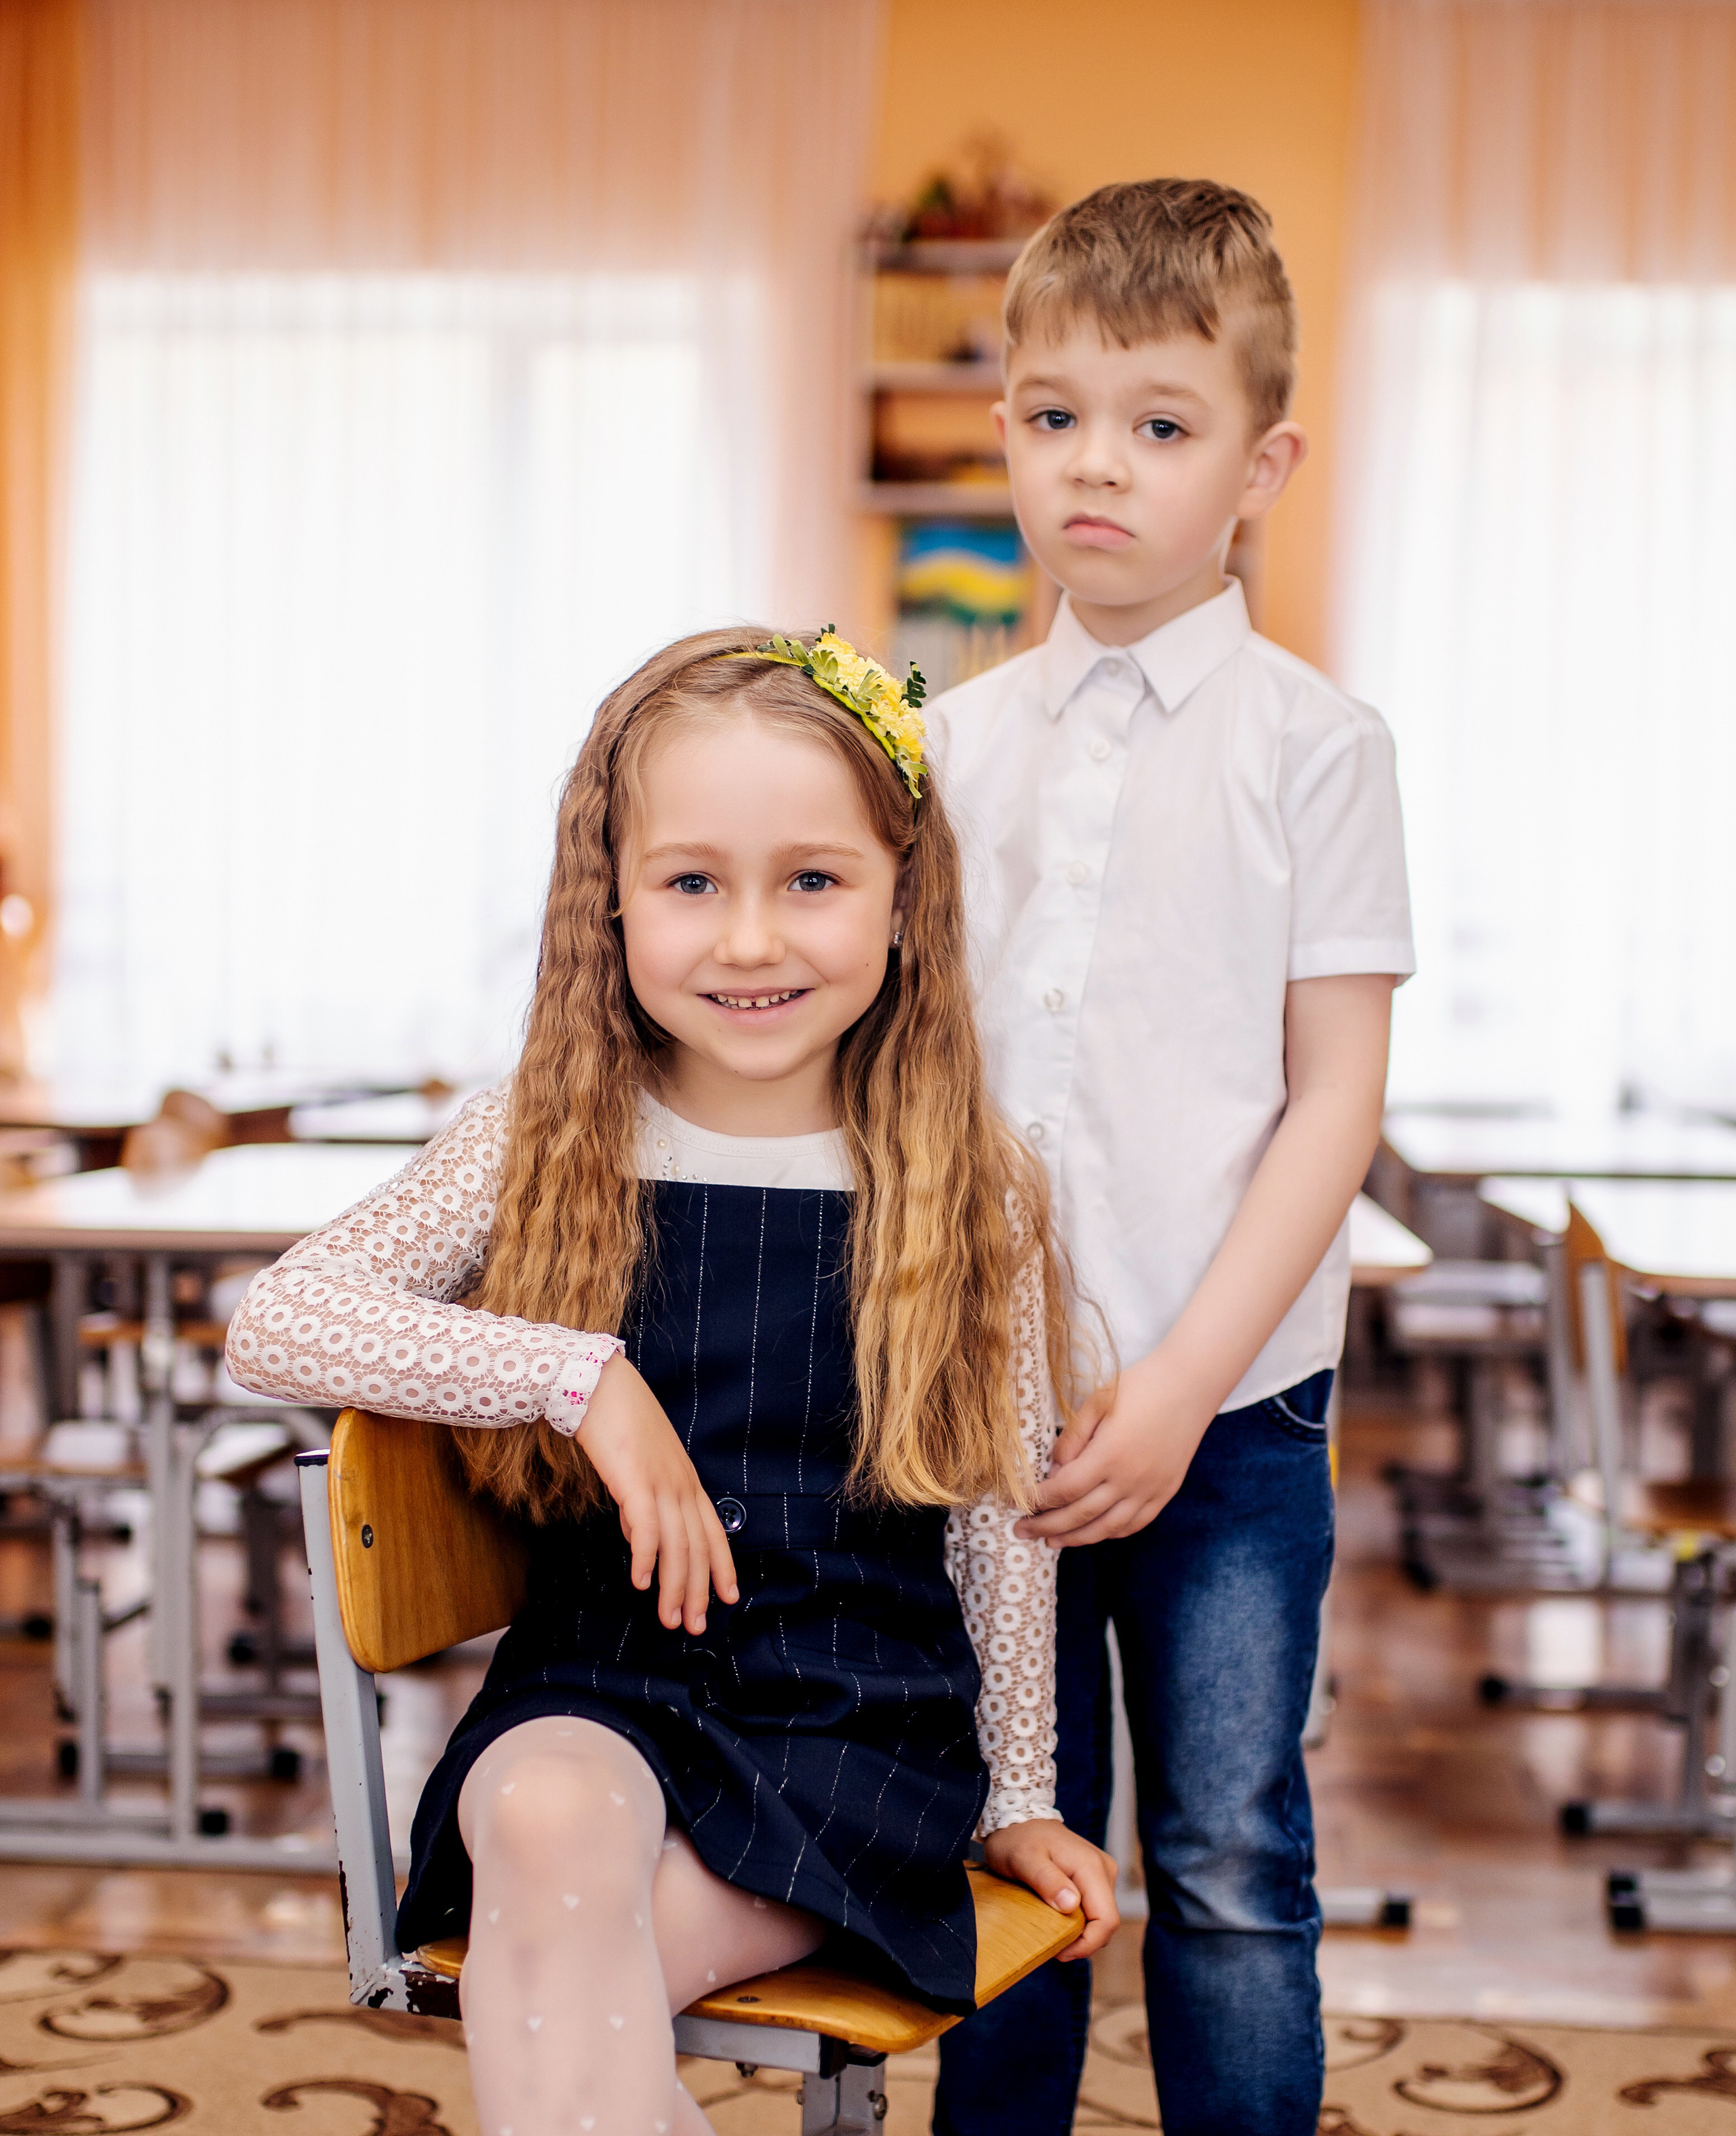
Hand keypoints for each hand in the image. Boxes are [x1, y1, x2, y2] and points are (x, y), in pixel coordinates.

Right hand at [578, 1354, 738, 1632]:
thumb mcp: (638, 1468)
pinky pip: (647, 1528)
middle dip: (698, 1591)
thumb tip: (640, 1541)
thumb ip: (643, 1504)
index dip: (721, 1567)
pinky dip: (647, 1558)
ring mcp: (662, 1482)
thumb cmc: (617, 1423)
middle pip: (698, 1547)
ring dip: (675, 1587)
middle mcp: (681, 1484)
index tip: (726, 1599)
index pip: (713, 1532)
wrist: (597, 1385)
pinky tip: (640, 1583)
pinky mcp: (636, 1480)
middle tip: (692, 1627)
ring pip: (678, 1546)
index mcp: (686, 1480)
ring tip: (669, 1619)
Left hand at [982, 1819, 1118, 1960]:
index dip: (1088, 1944)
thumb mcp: (1023, 1859)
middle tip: (1050, 1943)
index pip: (1107, 1920)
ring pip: (1100, 1918)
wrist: (1018, 1818)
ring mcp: (1101, 1873)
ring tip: (1049, 1929)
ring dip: (1079, 1932)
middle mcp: (1104, 1870)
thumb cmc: (1017, 1838)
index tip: (1059, 1950)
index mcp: (1091, 1867)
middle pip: (1106, 1922)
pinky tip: (1055, 1917)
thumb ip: (1047, 1880)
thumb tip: (1071, 1905)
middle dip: (1081, 1941)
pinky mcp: (1094, 1878)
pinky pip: (1093, 1909)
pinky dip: (1077, 1921)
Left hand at [1015, 1351, 1214, 1546]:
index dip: (1036, 1501)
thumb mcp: (1096, 1403)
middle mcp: (1130, 1479)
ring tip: (1051, 1541)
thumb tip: (1052, 1474)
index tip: (1013, 1503)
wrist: (1190, 1386)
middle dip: (1046, 1526)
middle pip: (1080, 1515)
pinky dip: (1110, 1533)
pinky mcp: (1166, 1492)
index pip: (1063, 1490)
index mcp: (1109, 1455)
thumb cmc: (1139, 1386)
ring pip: (1107, 1528)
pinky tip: (1092, 1533)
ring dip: (1076, 1539)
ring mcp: (1151, 1490)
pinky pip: (1134, 1524)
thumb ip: (1071, 1440)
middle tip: (1022, 1531)